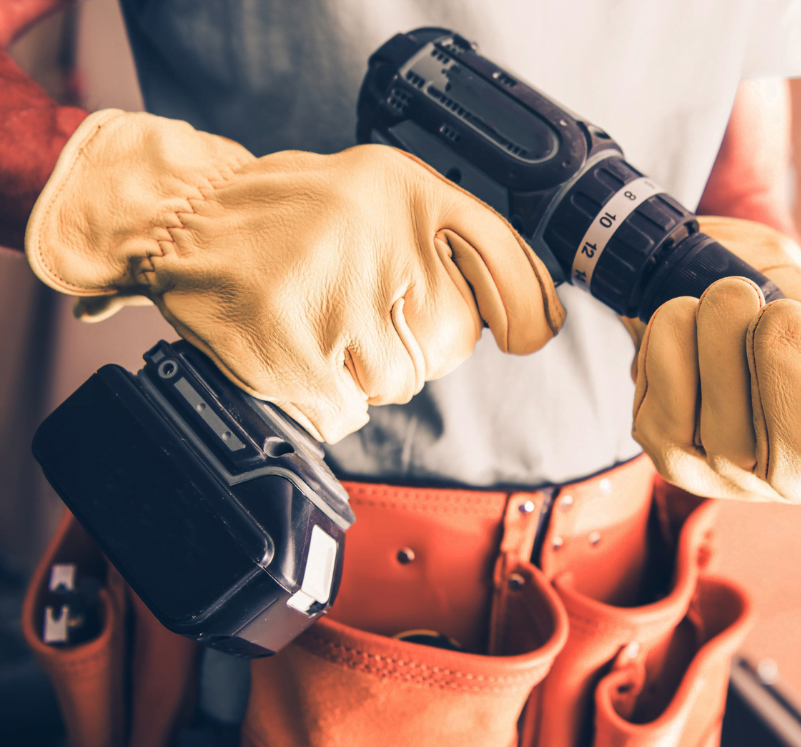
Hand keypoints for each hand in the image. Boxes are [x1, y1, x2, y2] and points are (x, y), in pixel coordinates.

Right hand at [26, 110, 564, 442]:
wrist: (182, 220)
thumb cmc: (286, 218)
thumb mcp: (376, 194)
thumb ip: (440, 236)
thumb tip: (520, 307)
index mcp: (407, 191)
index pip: (503, 256)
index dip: (527, 305)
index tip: (530, 333)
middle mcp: (380, 235)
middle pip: (450, 339)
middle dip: (416, 350)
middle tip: (367, 326)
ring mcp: (335, 293)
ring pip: (397, 382)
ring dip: (365, 378)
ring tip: (324, 338)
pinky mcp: (291, 346)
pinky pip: (345, 412)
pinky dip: (327, 405)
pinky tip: (302, 367)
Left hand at [630, 217, 800, 504]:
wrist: (717, 273)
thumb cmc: (799, 314)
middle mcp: (789, 484)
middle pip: (790, 457)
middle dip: (785, 363)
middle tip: (784, 311)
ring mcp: (721, 475)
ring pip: (724, 428)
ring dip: (726, 337)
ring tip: (733, 297)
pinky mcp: (663, 449)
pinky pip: (666, 398)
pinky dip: (676, 339)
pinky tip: (688, 319)